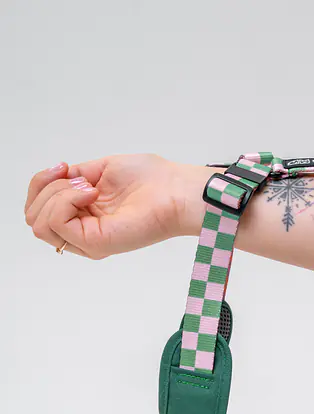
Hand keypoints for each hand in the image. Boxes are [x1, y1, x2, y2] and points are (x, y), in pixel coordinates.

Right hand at [25, 154, 207, 258]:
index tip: (65, 166)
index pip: (39, 208)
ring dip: (55, 194)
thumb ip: (73, 178)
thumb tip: (54, 180)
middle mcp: (84, 230)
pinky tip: (91, 194)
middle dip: (46, 188)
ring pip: (39, 222)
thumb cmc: (152, 179)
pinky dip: (65, 200)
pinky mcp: (95, 243)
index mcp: (85, 214)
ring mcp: (88, 240)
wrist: (176, 190)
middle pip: (34, 216)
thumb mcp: (101, 169)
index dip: (42, 182)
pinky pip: (56, 223)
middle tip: (82, 180)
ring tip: (89, 188)